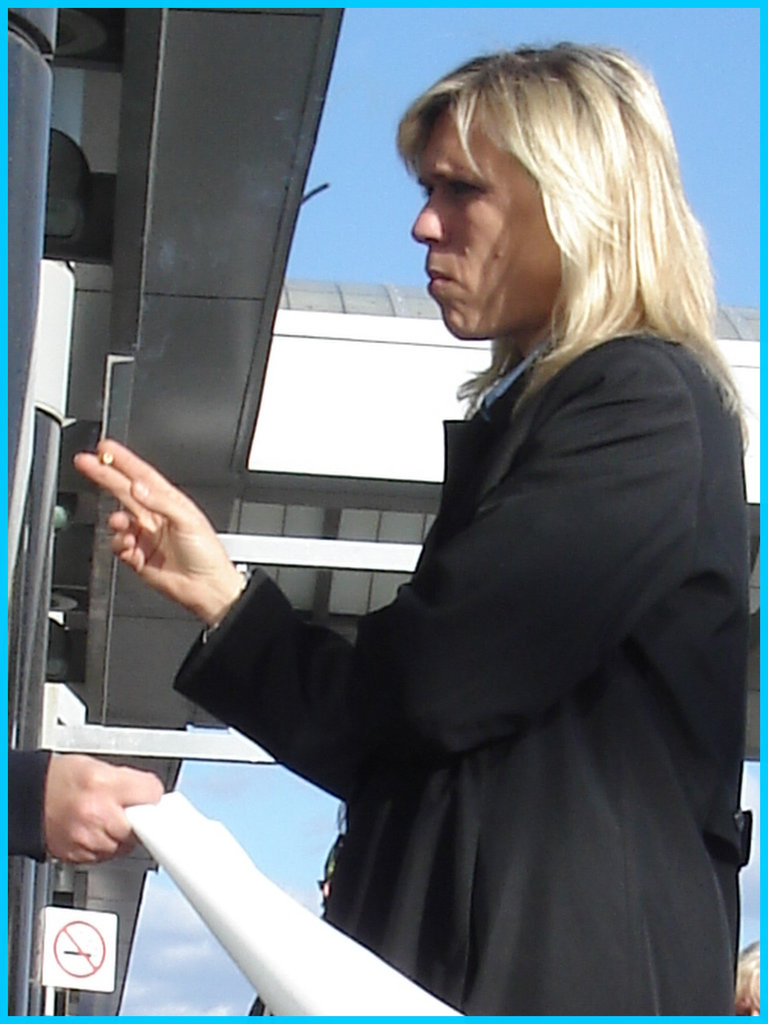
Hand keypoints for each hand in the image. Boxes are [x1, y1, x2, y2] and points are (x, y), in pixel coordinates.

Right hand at [43, 754, 163, 862]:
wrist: (25, 797)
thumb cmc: (57, 778)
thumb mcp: (97, 766)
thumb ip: (127, 781)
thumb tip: (149, 792)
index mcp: (103, 784)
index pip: (150, 793)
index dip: (154, 795)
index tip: (154, 798)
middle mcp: (96, 813)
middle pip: (141, 826)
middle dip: (140, 819)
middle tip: (131, 811)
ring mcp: (87, 837)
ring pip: (124, 845)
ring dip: (123, 835)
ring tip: (109, 819)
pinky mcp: (78, 855)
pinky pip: (106, 856)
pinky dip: (105, 846)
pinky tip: (96, 831)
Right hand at [74, 439, 244, 624]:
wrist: (206, 588)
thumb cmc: (207, 554)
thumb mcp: (187, 520)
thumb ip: (160, 502)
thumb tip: (137, 487)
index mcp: (170, 502)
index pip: (142, 475)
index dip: (123, 460)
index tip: (105, 448)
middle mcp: (155, 517)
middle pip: (123, 491)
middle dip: (104, 476)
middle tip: (85, 463)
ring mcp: (146, 537)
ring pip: (118, 521)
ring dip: (116, 521)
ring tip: (121, 524)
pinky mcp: (138, 557)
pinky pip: (119, 546)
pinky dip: (120, 545)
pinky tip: (131, 549)